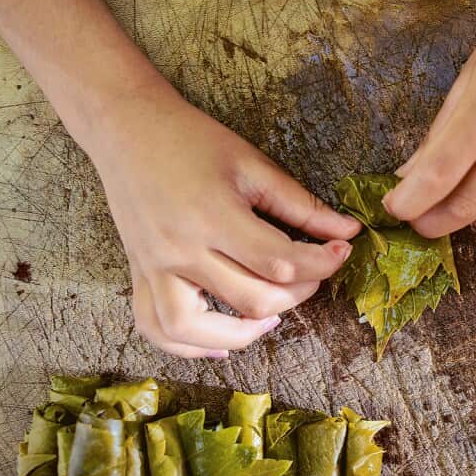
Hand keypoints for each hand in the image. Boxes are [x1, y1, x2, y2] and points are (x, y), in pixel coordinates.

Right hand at [81, 87, 360, 357]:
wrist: (127, 129)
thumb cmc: (192, 139)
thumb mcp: (252, 164)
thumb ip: (300, 204)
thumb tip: (347, 231)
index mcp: (213, 217)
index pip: (279, 262)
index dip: (321, 263)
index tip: (341, 252)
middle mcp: (180, 250)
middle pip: (249, 299)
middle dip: (296, 294)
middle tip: (312, 274)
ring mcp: (154, 268)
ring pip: (194, 329)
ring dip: (241, 334)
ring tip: (271, 319)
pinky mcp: (138, 275)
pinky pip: (155, 327)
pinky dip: (187, 346)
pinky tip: (220, 344)